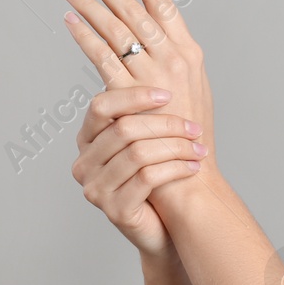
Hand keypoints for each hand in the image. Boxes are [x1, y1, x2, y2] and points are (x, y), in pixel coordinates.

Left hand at [58, 0, 219, 198]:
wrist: (192, 178)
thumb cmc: (190, 141)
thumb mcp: (193, 95)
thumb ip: (175, 68)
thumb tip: (156, 47)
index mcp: (189, 54)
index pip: (163, 1)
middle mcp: (174, 59)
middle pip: (134, 8)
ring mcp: (154, 76)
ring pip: (117, 28)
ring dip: (89, 4)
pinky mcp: (133, 94)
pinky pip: (103, 57)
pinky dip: (84, 36)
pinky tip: (69, 21)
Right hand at [70, 86, 208, 260]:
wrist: (168, 224)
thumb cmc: (160, 176)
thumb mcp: (149, 139)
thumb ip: (145, 109)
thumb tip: (161, 60)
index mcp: (88, 139)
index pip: (101, 105)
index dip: (134, 96)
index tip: (168, 94)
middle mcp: (84, 163)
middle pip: (124, 129)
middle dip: (166, 125)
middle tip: (195, 129)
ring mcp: (95, 189)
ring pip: (137, 153)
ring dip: (175, 148)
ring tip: (199, 149)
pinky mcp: (114, 209)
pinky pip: (146, 179)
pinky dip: (175, 168)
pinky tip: (193, 166)